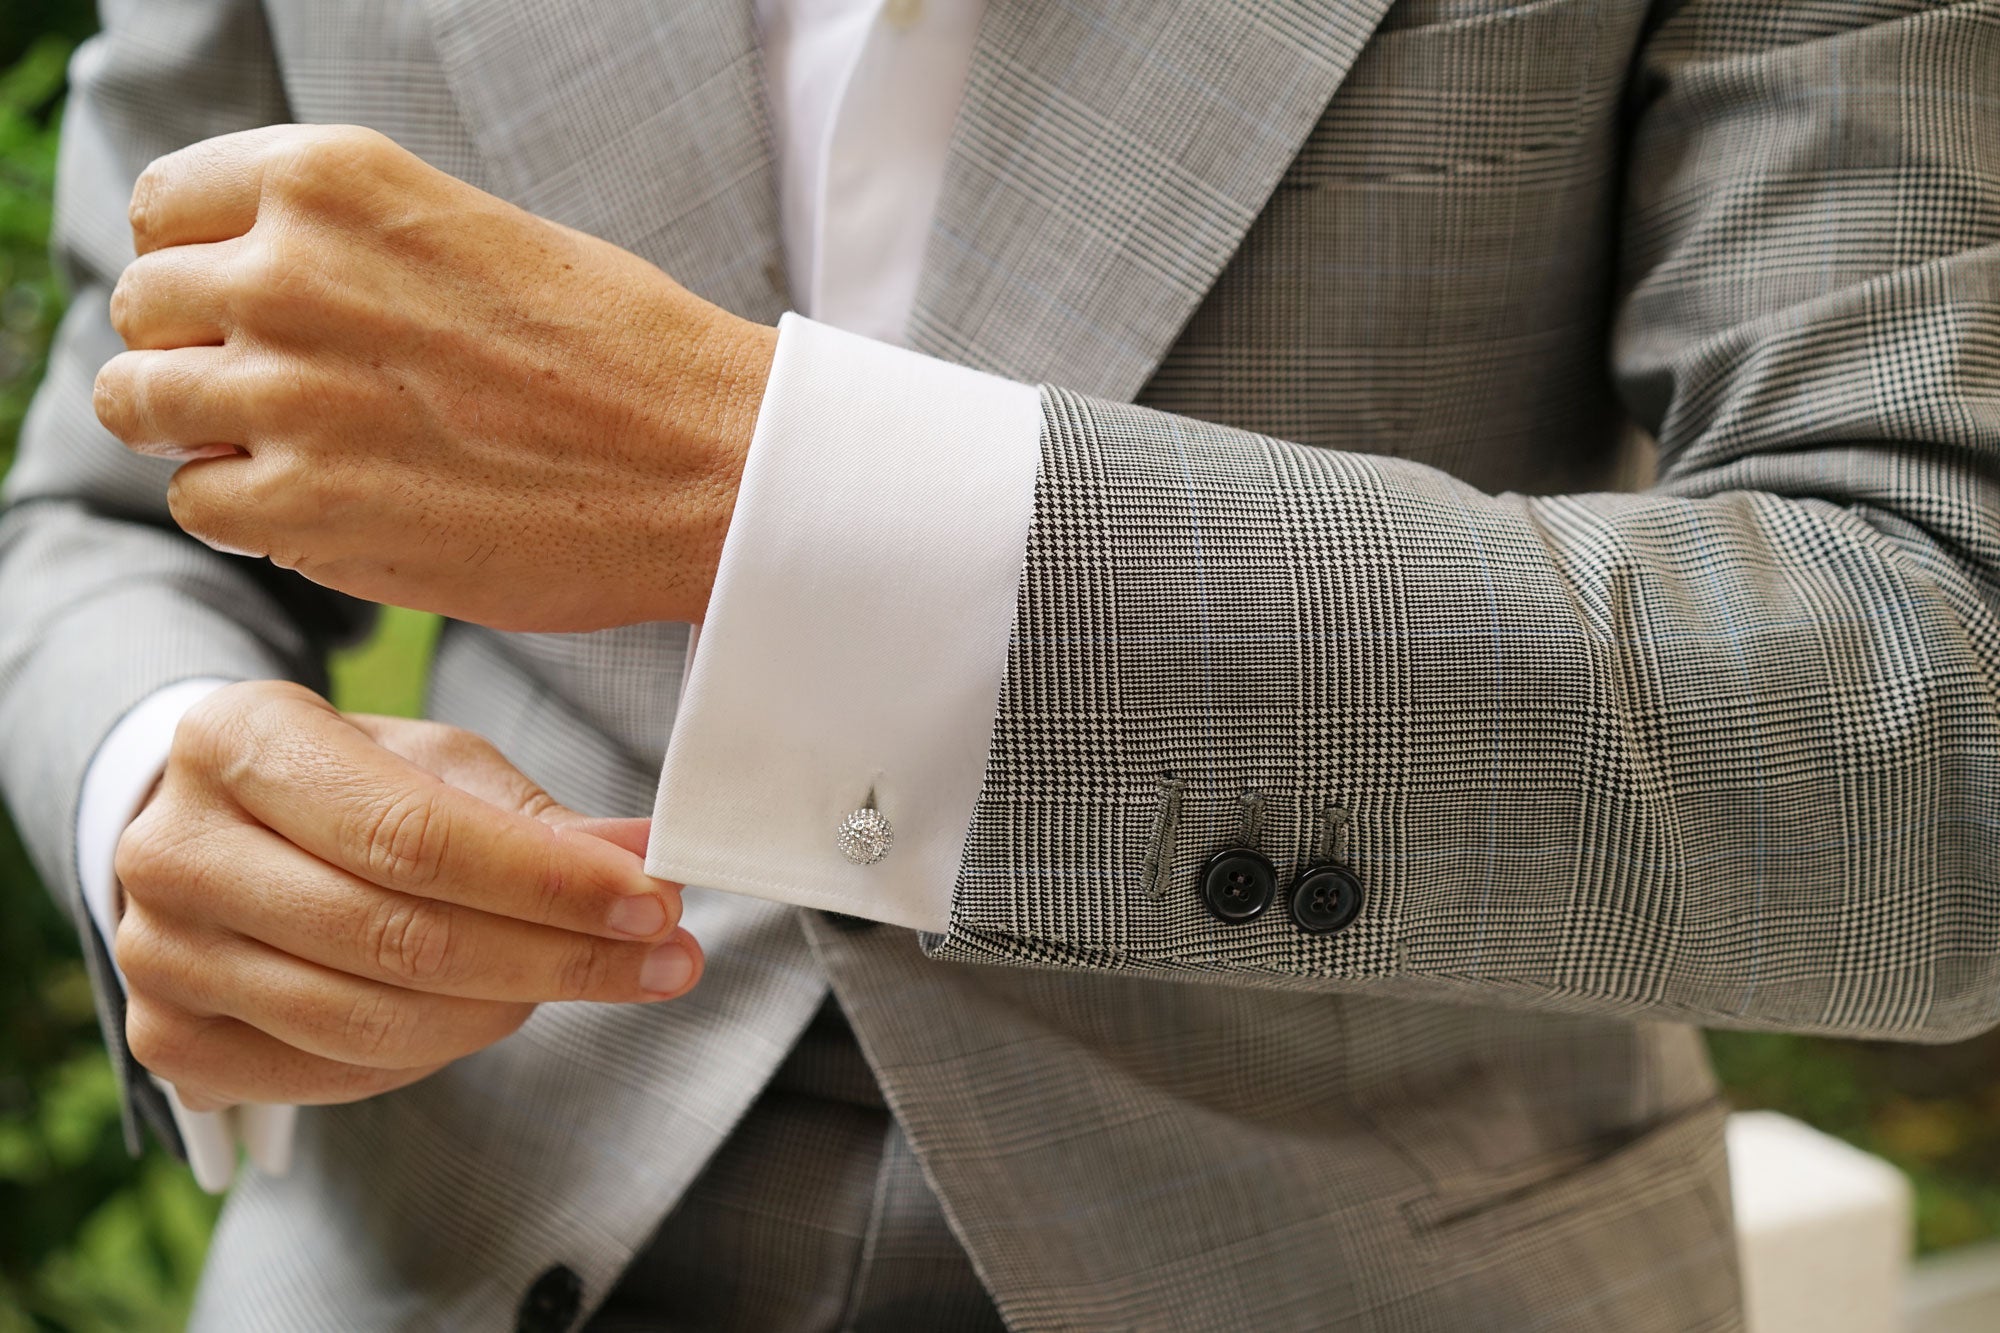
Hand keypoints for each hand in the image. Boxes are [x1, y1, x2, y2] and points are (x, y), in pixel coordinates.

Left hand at [93, 124, 777, 631]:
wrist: (710, 463)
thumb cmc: (620, 354)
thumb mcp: (473, 233)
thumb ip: (347, 245)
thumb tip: (251, 288)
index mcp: (332, 179)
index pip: (164, 209)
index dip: (198, 267)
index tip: (245, 311)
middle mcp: (288, 269)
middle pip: (144, 308)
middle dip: (196, 353)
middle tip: (281, 396)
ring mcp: (286, 390)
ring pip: (138, 404)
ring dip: (202, 433)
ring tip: (297, 452)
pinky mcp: (303, 505)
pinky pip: (198, 503)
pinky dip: (246, 513)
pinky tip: (331, 506)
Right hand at [112, 680, 700, 1110]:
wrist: (215, 832)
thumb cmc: (344, 785)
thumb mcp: (436, 768)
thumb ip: (536, 819)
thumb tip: (649, 860)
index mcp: (237, 740)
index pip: (414, 835)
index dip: (547, 882)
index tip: (656, 903)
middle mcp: (173, 850)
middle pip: (399, 939)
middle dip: (559, 957)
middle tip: (667, 958)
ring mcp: (156, 956)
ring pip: (374, 1022)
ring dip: (511, 1008)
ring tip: (587, 977)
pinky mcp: (168, 1041)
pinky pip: (338, 1075)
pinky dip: (437, 1052)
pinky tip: (494, 1009)